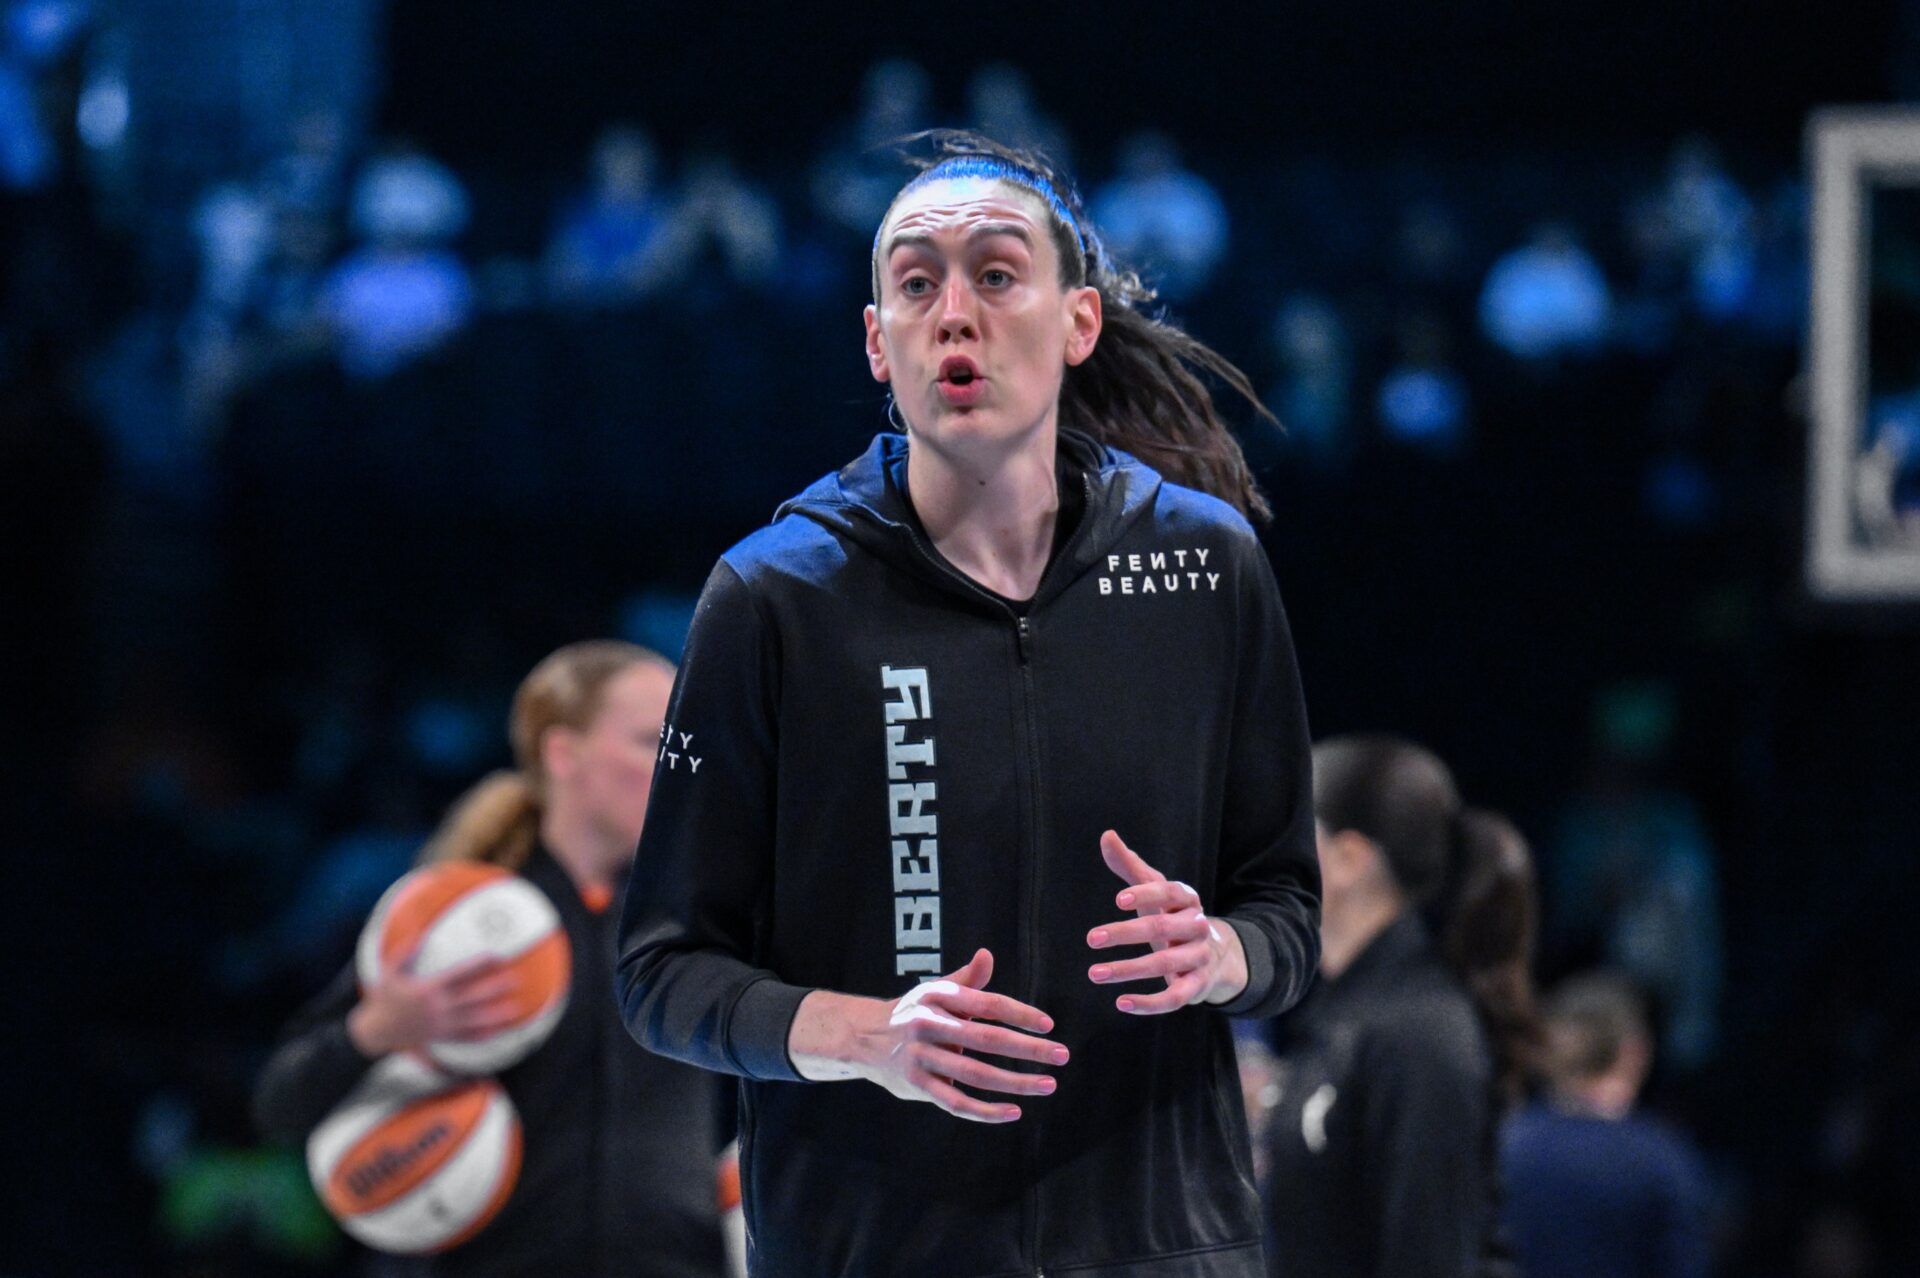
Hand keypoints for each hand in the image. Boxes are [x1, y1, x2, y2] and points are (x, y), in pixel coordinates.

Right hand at [347, 946, 520, 1055]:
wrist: (375, 1032)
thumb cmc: (383, 999)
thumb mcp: (388, 972)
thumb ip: (404, 953)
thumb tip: (419, 934)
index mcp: (428, 989)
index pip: (460, 974)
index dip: (479, 964)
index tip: (496, 956)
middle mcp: (438, 1008)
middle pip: (472, 997)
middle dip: (495, 988)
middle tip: (516, 979)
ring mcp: (441, 1025)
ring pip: (474, 1019)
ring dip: (496, 1014)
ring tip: (516, 1008)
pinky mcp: (441, 1037)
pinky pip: (466, 1037)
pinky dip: (484, 1034)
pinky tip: (500, 1031)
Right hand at [788, 949, 1066, 1123]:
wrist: (864, 1037)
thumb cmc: (913, 1011)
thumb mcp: (936, 989)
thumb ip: (968, 979)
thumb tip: (987, 955)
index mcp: (939, 997)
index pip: (987, 1005)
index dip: (1019, 1014)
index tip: (1048, 1025)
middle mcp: (929, 1025)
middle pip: (986, 1040)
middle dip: (1028, 1049)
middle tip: (1061, 1056)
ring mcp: (922, 1058)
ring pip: (976, 1075)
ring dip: (1015, 1083)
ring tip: (1047, 1085)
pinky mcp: (917, 1085)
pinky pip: (956, 1102)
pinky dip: (985, 1111)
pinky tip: (1013, 1112)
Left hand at [1086, 830, 1247, 1013]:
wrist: (1215, 955)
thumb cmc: (1172, 916)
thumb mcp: (1155, 891)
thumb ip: (1130, 866)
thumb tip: (1107, 835)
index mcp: (1187, 899)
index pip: (1170, 891)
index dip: (1146, 894)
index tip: (1117, 899)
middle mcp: (1198, 926)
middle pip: (1163, 928)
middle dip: (1125, 934)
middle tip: (1091, 938)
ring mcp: (1200, 958)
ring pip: (1165, 964)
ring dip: (1128, 969)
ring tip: (1094, 973)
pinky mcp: (1197, 987)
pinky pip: (1175, 998)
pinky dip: (1149, 1003)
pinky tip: (1121, 1002)